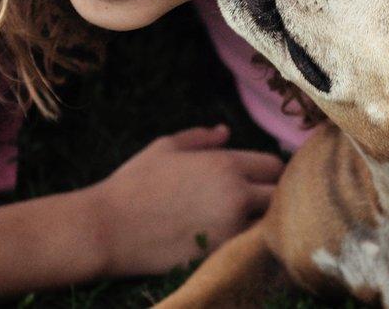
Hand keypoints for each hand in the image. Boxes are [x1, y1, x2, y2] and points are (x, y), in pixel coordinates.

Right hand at [85, 126, 283, 276]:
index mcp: (226, 165)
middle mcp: (236, 196)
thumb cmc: (134, 183)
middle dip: (274, 196)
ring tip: (244, 221)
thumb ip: (200, 137)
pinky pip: (248, 247)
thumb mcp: (165, 148)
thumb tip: (225, 132)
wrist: (107, 229)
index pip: (273, 166)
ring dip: (262, 221)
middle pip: (281, 195)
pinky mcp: (220, 256)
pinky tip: (230, 239)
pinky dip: (245, 242)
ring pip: (268, 224)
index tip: (259, 178)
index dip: (268, 171)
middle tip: (257, 201)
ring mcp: (231, 229)